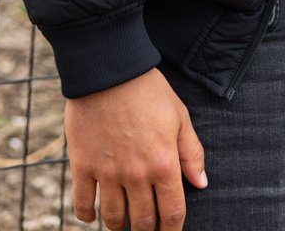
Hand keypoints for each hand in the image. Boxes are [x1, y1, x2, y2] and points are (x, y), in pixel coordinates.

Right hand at [65, 67, 206, 230]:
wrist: (110, 69)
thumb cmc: (148, 90)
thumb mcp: (180, 116)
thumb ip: (191, 153)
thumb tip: (201, 183)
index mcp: (164, 164)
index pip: (172, 212)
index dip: (172, 230)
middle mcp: (136, 175)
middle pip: (142, 222)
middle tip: (147, 230)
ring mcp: (107, 173)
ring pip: (113, 217)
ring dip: (119, 226)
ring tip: (123, 225)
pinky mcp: (83, 166)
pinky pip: (82, 203)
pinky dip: (86, 215)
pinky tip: (91, 216)